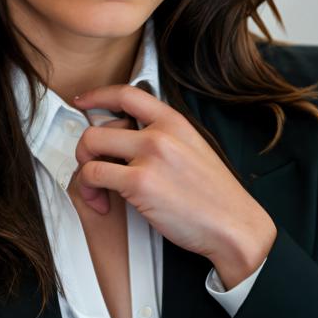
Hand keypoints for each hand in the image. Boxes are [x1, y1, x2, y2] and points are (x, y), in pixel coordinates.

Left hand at [72, 84, 276, 287]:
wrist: (233, 224)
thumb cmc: (215, 194)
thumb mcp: (194, 148)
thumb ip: (165, 136)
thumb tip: (131, 136)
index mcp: (174, 121)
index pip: (127, 94)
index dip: (98, 95)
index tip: (84, 101)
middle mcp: (160, 133)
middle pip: (99, 125)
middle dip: (86, 148)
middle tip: (93, 165)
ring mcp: (149, 156)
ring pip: (89, 146)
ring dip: (83, 169)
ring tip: (95, 189)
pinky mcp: (139, 183)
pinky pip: (93, 175)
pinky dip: (89, 190)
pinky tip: (102, 203)